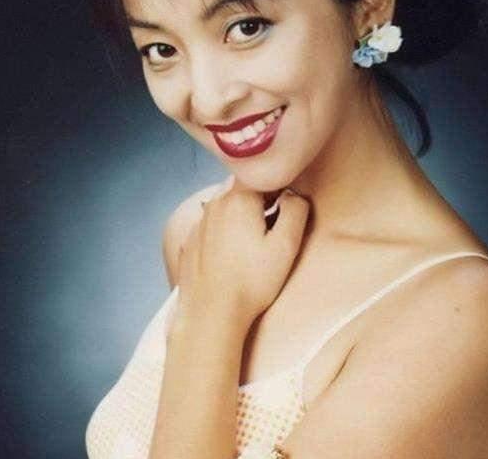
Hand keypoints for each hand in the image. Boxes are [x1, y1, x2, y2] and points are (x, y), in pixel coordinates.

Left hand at [175, 176, 309, 325]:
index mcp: (238, 198)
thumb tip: (294, 194)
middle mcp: (215, 203)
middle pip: (243, 187)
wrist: (211, 314)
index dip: (278, 185)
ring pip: (226, 205)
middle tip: (274, 224)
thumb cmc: (252, 281)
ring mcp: (200, 222)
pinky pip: (213, 224)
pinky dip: (226, 230)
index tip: (286, 205)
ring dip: (243, 214)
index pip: (262, 174)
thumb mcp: (286, 246)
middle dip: (260, 199)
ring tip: (254, 242)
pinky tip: (234, 255)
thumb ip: (296, 211)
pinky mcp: (191, 241)